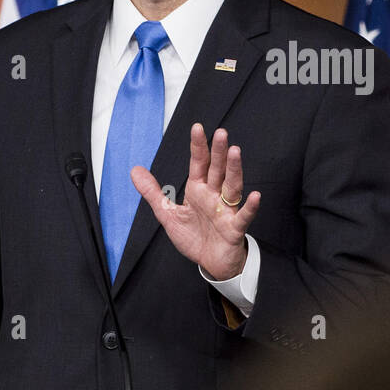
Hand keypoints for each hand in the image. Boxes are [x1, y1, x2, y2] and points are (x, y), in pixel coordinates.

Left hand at [131, 123, 261, 279]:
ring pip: (231, 186)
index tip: (198, 127)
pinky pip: (243, 216)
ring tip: (235, 152)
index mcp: (198, 190)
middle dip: (219, 152)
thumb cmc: (194, 237)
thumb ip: (153, 192)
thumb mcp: (168, 213)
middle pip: (217, 170)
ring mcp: (226, 210)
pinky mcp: (234, 228)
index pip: (199, 163)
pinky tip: (254, 195)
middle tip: (221, 133)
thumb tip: (135, 170)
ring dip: (234, 169)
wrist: (211, 262)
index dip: (198, 146)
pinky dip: (249, 206)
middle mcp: (214, 196)